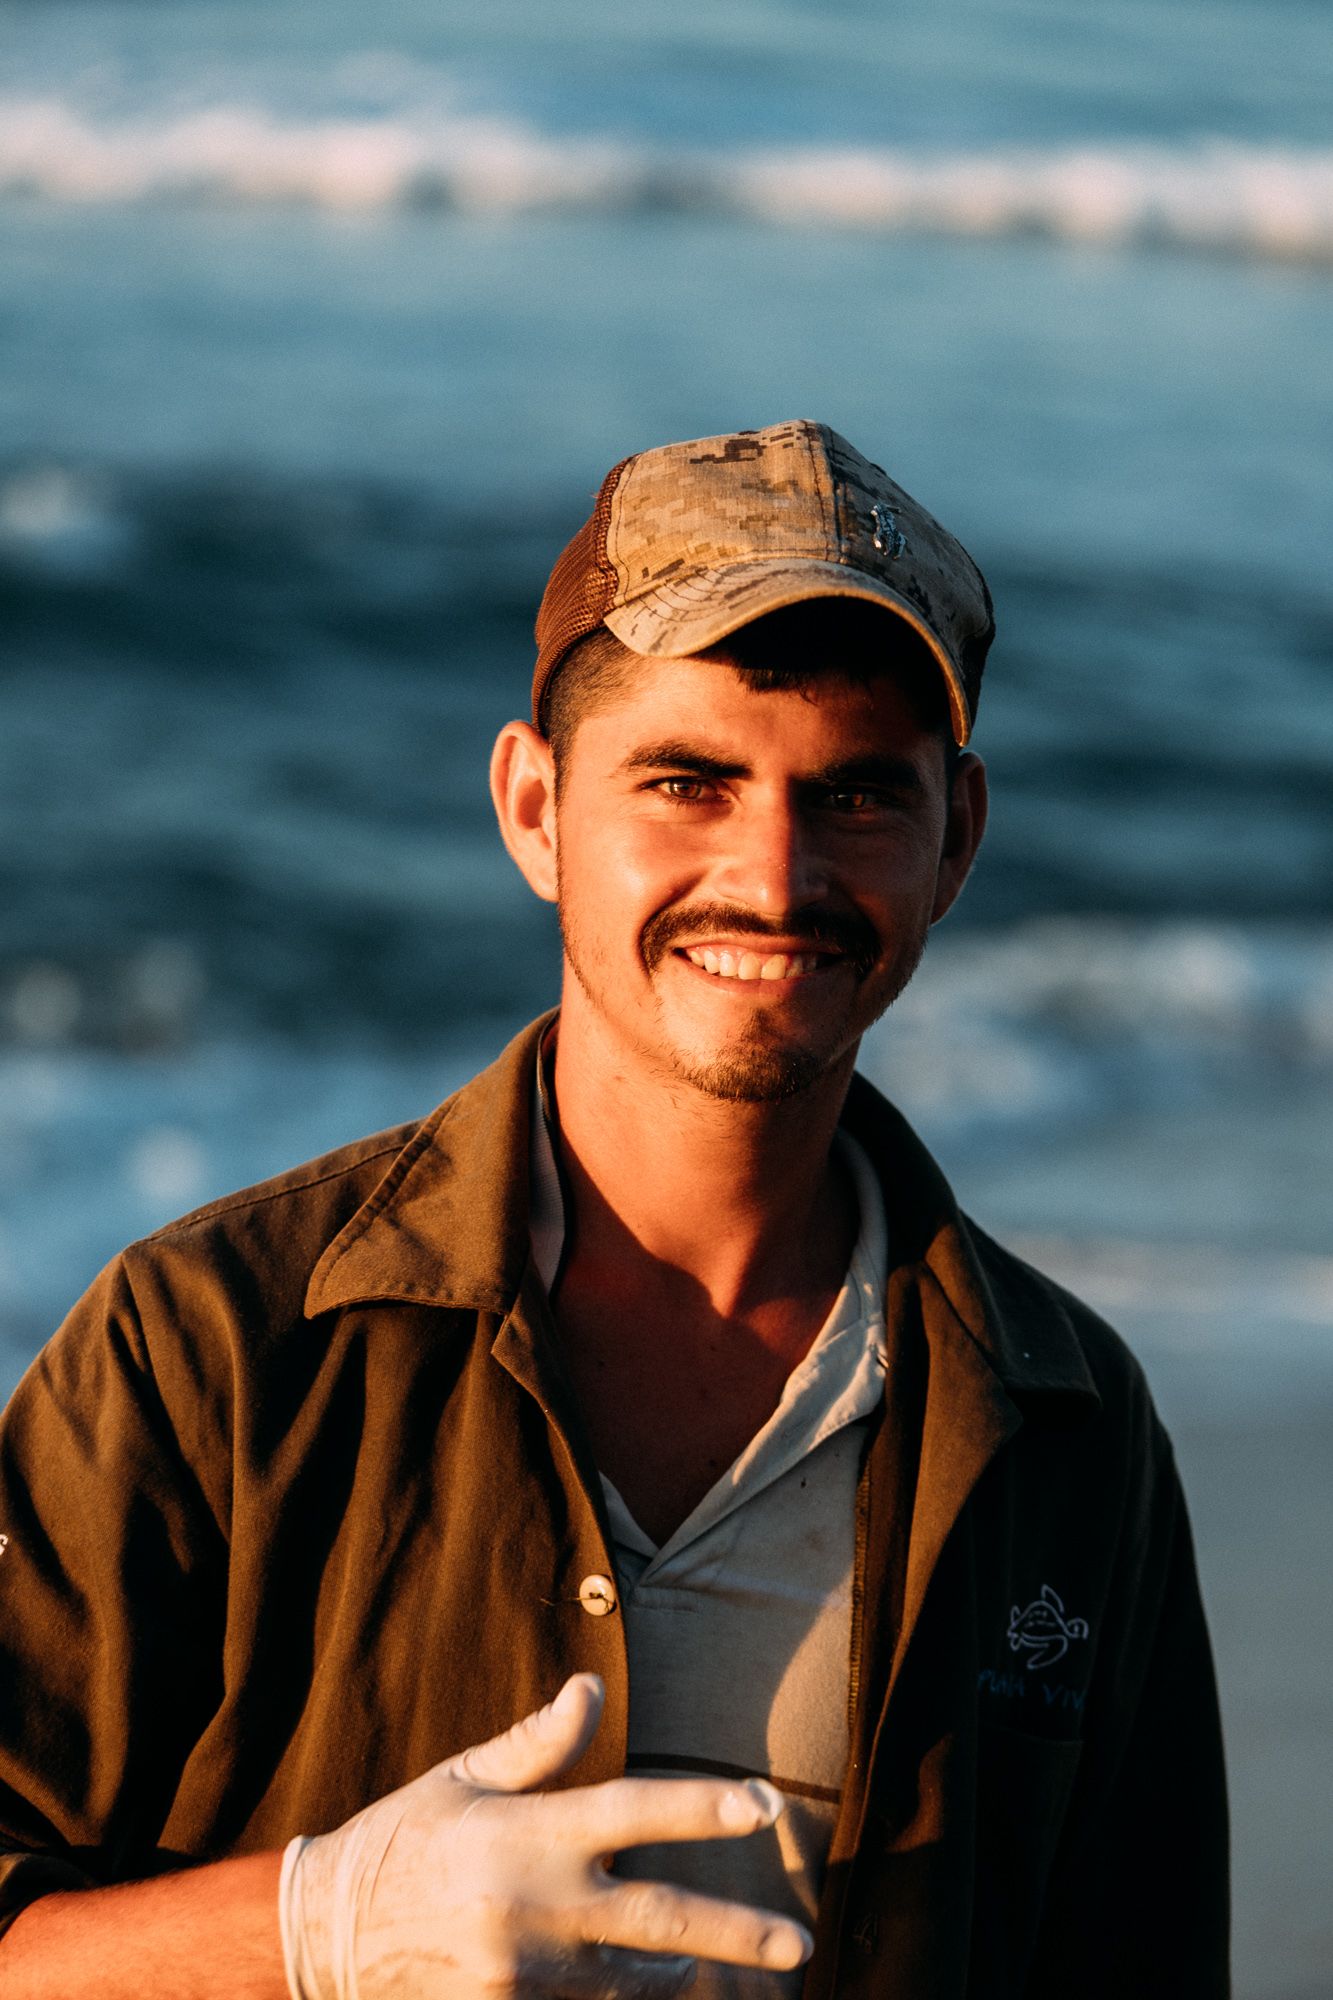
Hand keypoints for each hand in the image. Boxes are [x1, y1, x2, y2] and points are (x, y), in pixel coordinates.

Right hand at [280, 1673, 812, 1999]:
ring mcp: (526, 1975)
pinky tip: (647, 1989)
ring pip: (633, 1980)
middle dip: (736, 1935)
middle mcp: (537, 1908)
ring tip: (723, 1971)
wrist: (326, 1936)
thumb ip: (537, 1743)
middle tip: (796, 1946)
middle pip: (661, 1921)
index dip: (704, 1808)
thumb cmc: (404, 1839)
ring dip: (683, 1974)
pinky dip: (620, 1999)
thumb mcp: (464, 1778)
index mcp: (528, 1834)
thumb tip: (593, 1688)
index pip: (635, 1811)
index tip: (762, 1807)